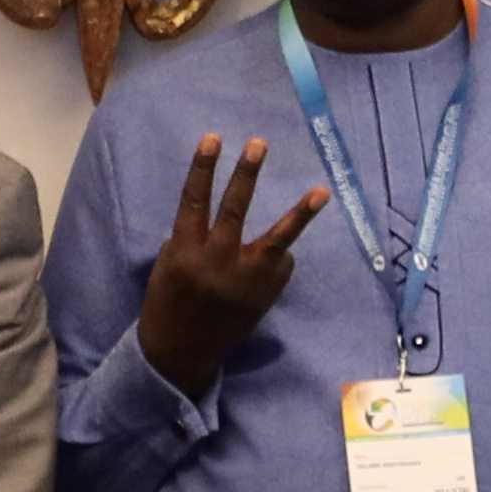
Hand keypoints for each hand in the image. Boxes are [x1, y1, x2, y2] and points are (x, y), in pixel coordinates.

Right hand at [129, 137, 330, 389]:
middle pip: (234, 209)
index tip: (213, 138)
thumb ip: (192, 239)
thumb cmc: (168, 301)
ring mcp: (245, 280)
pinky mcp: (265, 295)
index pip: (193, 200)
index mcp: (185, 251)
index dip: (203, 168)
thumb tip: (220, 215)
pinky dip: (275, 256)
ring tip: (322, 190)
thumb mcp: (169, 265)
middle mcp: (217, 262)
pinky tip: (265, 264)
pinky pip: (279, 262)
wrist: (182, 352)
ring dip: (300, 213)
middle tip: (258, 144)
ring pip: (277, 240)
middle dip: (247, 174)